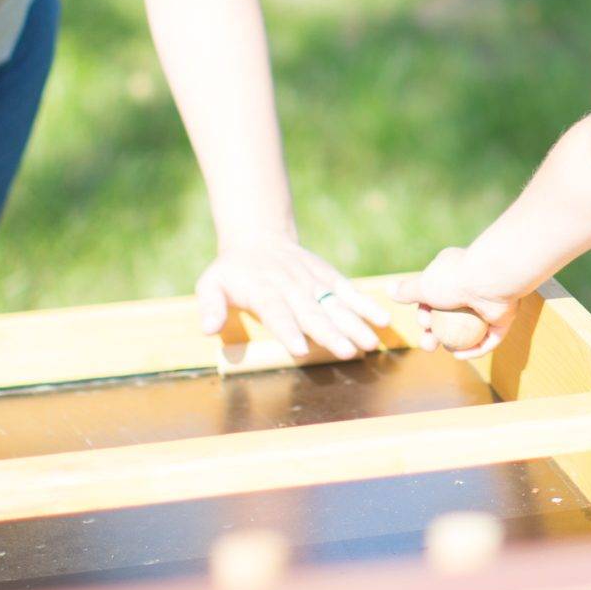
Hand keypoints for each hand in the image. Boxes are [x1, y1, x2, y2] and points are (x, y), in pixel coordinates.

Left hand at [194, 236, 392, 359]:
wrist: (258, 238)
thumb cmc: (232, 271)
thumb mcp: (211, 283)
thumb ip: (210, 306)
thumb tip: (207, 329)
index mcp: (263, 289)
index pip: (276, 311)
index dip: (288, 330)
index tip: (301, 349)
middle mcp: (291, 285)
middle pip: (312, 311)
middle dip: (330, 332)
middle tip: (347, 351)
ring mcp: (312, 280)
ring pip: (335, 304)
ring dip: (354, 323)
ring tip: (370, 342)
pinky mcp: (328, 277)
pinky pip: (348, 291)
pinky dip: (365, 304)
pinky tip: (382, 320)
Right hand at [387, 248, 520, 360]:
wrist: (489, 280)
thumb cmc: (454, 280)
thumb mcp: (423, 285)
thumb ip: (407, 290)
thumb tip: (390, 291)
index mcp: (452, 275)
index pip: (435, 298)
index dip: (425, 314)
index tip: (422, 323)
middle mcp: (470, 288)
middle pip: (450, 317)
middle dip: (436, 333)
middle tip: (428, 345)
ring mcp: (487, 303)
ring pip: (468, 329)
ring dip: (455, 343)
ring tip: (448, 351)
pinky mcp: (501, 317)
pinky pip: (487, 337)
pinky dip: (474, 348)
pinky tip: (462, 356)